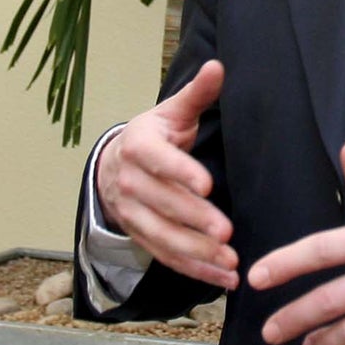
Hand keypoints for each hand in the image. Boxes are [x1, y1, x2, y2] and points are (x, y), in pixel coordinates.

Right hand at [96, 61, 236, 291]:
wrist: (115, 165)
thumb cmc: (154, 136)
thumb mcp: (173, 112)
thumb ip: (197, 94)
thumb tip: (217, 66)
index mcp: (140, 146)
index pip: (160, 161)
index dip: (181, 173)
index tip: (207, 185)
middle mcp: (131, 183)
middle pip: (164, 205)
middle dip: (195, 221)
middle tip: (226, 233)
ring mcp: (133, 214)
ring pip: (164, 237)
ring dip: (196, 252)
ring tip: (229, 261)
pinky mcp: (142, 236)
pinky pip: (166, 257)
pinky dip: (194, 270)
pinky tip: (222, 278)